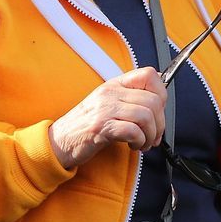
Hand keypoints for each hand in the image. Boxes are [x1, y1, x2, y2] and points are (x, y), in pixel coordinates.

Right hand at [48, 67, 167, 169]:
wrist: (59, 141)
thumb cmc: (85, 125)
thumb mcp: (107, 104)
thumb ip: (129, 99)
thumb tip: (158, 103)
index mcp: (115, 84)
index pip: (149, 75)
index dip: (161, 93)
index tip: (159, 111)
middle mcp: (110, 93)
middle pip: (153, 100)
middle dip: (160, 123)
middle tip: (154, 136)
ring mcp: (105, 108)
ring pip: (146, 116)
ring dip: (151, 135)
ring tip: (144, 143)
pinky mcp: (101, 127)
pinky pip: (133, 131)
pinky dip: (139, 141)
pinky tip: (134, 146)